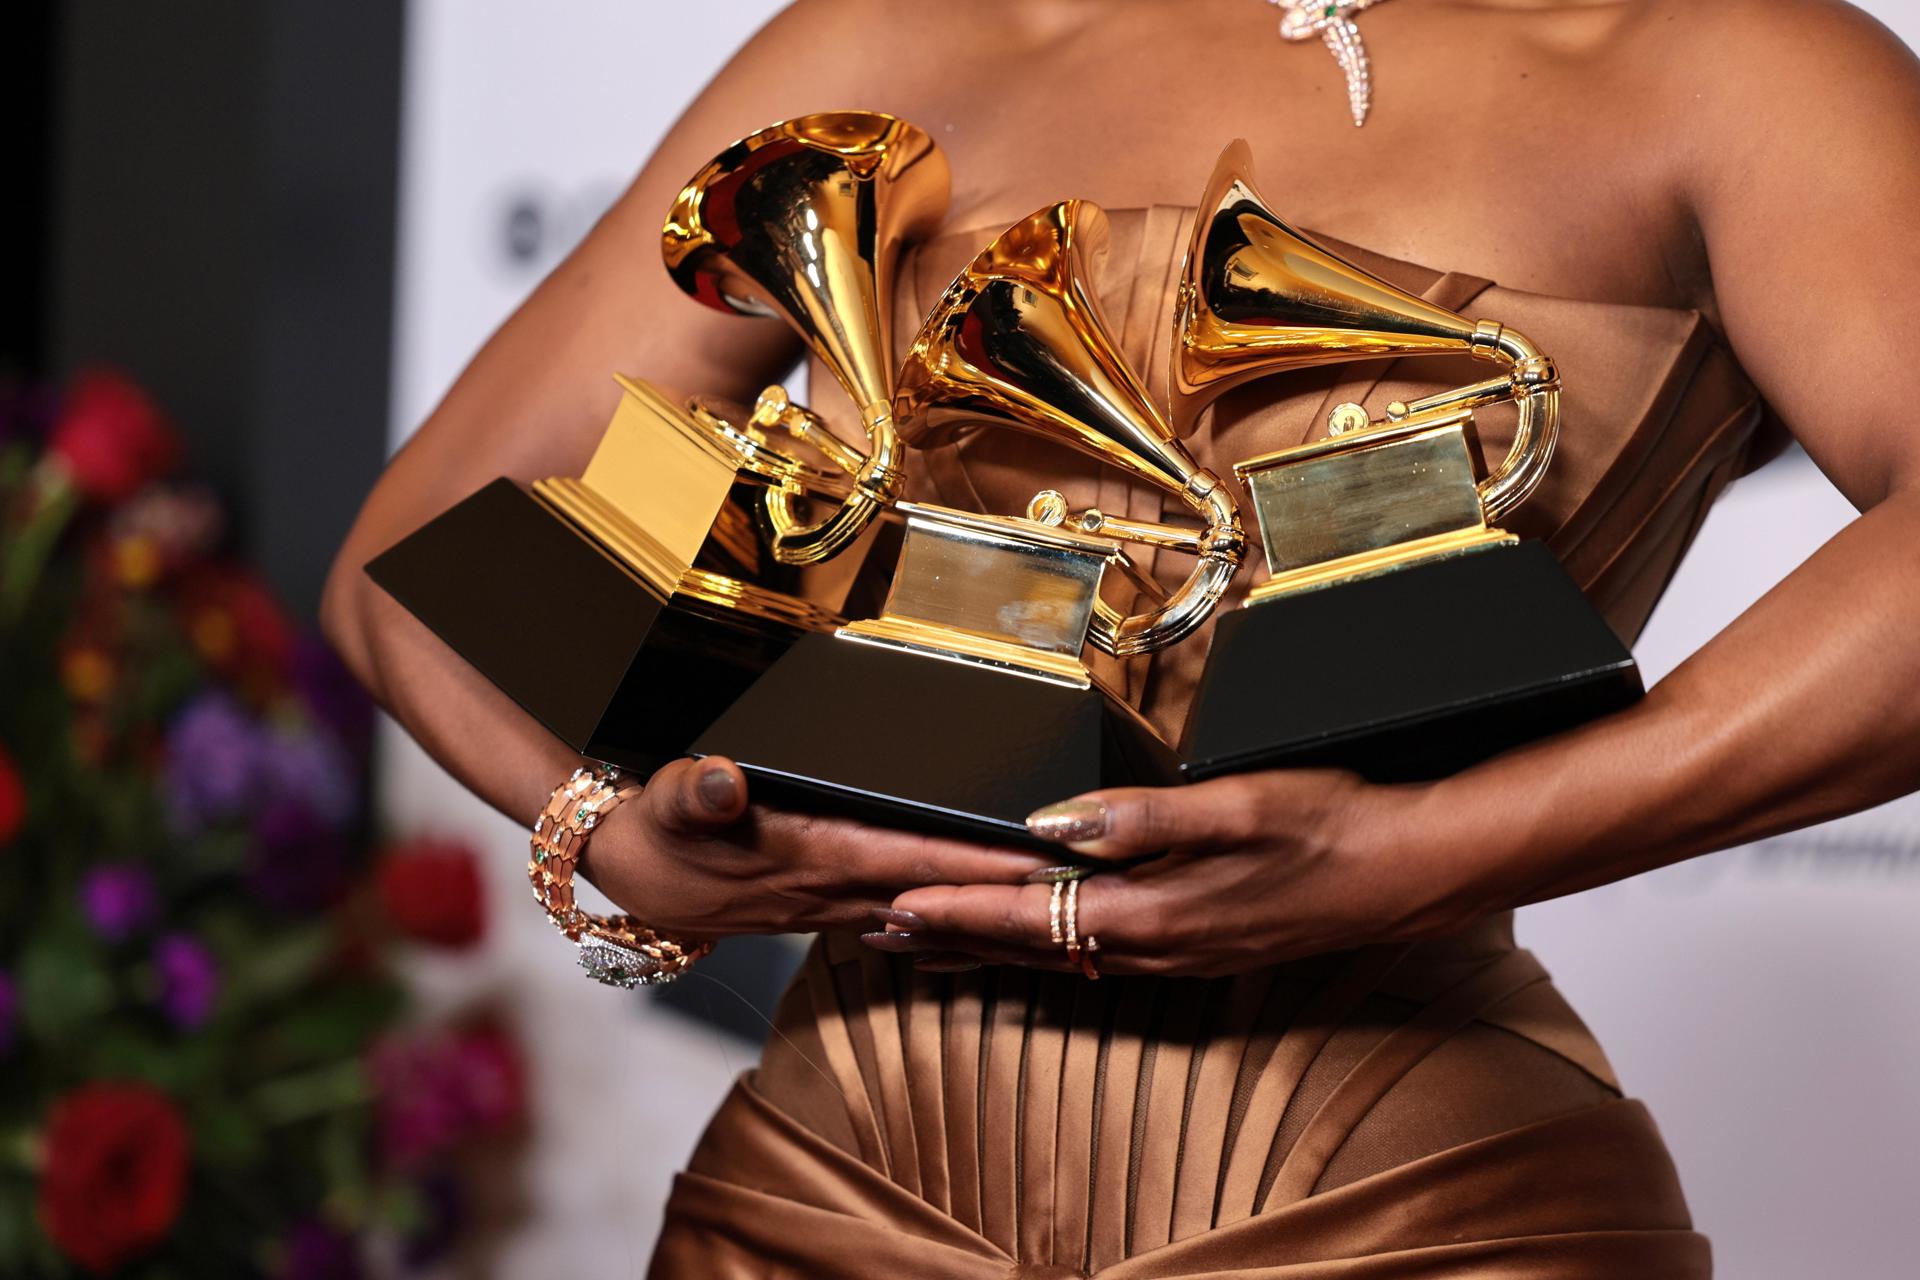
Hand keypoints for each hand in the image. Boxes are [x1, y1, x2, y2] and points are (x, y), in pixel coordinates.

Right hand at [583, 756, 1051, 940]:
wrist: (627, 871)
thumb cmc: (659, 827)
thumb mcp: (671, 799)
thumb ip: (702, 791)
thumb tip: (727, 782)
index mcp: (814, 855)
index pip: (915, 859)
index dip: (978, 861)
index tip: (1039, 861)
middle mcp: (834, 890)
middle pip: (943, 895)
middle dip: (1013, 896)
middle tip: (1086, 890)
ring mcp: (832, 906)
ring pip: (931, 914)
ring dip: (988, 916)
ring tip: (1057, 913)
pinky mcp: (826, 906)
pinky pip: (905, 917)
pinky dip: (949, 921)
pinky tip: (981, 924)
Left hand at [864, 769, 1483, 977]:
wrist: (1408, 873)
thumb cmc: (1330, 826)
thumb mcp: (1238, 807)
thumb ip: (1140, 820)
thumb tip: (1052, 822)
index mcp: (1152, 911)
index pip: (1028, 914)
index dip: (957, 909)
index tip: (894, 907)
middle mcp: (1155, 946)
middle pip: (1028, 949)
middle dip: (950, 939)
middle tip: (875, 933)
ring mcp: (1177, 955)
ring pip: (1057, 960)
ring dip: (989, 948)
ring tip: (930, 942)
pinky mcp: (1197, 949)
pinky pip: (1095, 959)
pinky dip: (1044, 953)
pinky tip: (1034, 947)